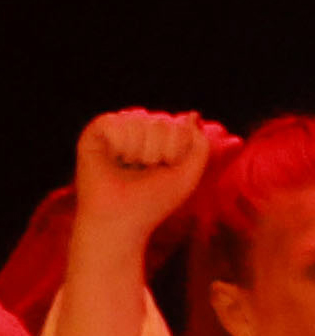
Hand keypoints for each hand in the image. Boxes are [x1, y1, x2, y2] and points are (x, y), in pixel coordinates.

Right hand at [74, 109, 223, 255]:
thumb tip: (192, 114)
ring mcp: (117, 130)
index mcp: (160, 139)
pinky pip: (116, 121)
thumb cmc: (153, 201)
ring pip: (140, 119)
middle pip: (162, 121)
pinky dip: (121, 144)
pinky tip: (114, 159)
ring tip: (129, 166)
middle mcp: (139, 131)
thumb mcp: (188, 175)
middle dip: (159, 151)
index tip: (165, 170)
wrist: (120, 220)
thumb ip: (199, 145)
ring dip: (140, 150)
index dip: (176, 149)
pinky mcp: (95, 132)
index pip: (179, 125)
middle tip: (145, 170)